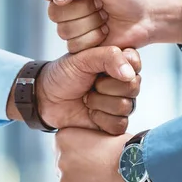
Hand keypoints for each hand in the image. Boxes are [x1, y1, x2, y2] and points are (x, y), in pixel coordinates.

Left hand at [7, 47, 140, 134]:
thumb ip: (109, 57)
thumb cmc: (63, 74)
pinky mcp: (114, 123)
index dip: (121, 67)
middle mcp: (123, 82)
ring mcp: (120, 102)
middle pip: (133, 87)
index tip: (101, 68)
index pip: (135, 63)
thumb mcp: (82, 58)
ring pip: (126, 106)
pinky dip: (101, 119)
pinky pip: (119, 124)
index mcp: (119, 62)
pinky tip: (90, 113)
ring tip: (86, 98)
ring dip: (100, 103)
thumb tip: (130, 74)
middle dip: (106, 87)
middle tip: (90, 84)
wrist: (46, 98)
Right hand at [40, 0, 181, 52]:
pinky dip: (94, 38)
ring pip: (64, 30)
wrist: (146, 14)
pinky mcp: (80, 46)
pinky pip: (74, 46)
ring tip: (105, 17)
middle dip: (84, 9)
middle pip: (54, 13)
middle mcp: (65, 6)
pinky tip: (106, 31)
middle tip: (101, 4)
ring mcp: (72, 26)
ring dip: (91, 24)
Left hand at [55, 128, 144, 181]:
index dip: (81, 149)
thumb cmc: (124, 147)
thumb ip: (85, 140)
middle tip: (101, 168)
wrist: (136, 169)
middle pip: (66, 166)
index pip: (65, 146)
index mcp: (62, 140)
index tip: (94, 152)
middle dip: (79, 168)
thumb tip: (83, 149)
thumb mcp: (101, 132)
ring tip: (106, 181)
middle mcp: (59, 163)